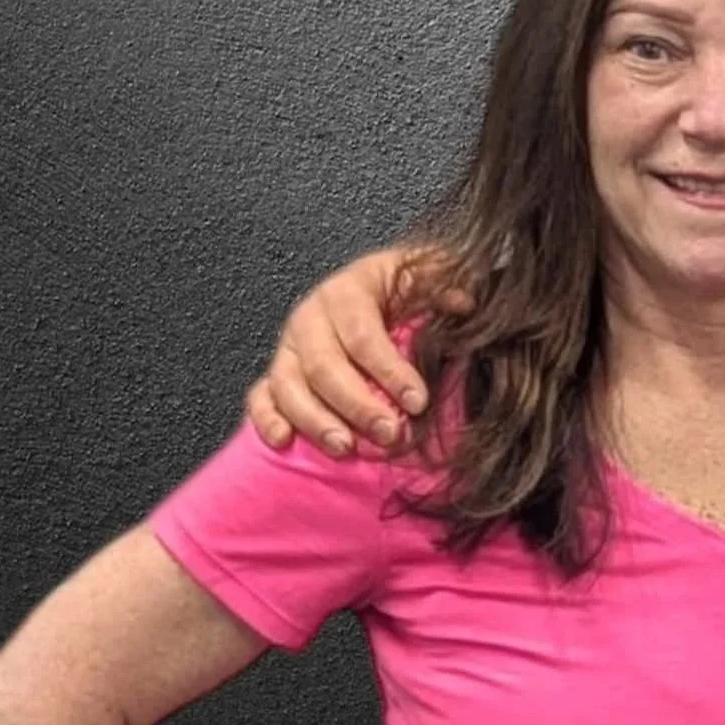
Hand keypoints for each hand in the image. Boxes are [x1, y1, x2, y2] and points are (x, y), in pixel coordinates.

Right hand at [244, 245, 472, 456]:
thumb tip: (465, 304)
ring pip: (289, 386)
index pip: (363, 334)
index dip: (390, 371)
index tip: (418, 402)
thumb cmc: (404, 288)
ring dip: (316, 421)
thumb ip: (445, 287)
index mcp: (348, 290)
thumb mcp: (428, 276)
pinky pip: (259, 396)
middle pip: (324, 366)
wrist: (377, 289)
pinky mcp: (274, 372)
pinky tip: (284, 442)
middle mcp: (310, 316)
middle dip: (358, 405)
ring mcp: (287, 346)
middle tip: (390, 435)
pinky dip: (267, 419)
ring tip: (346, 448)